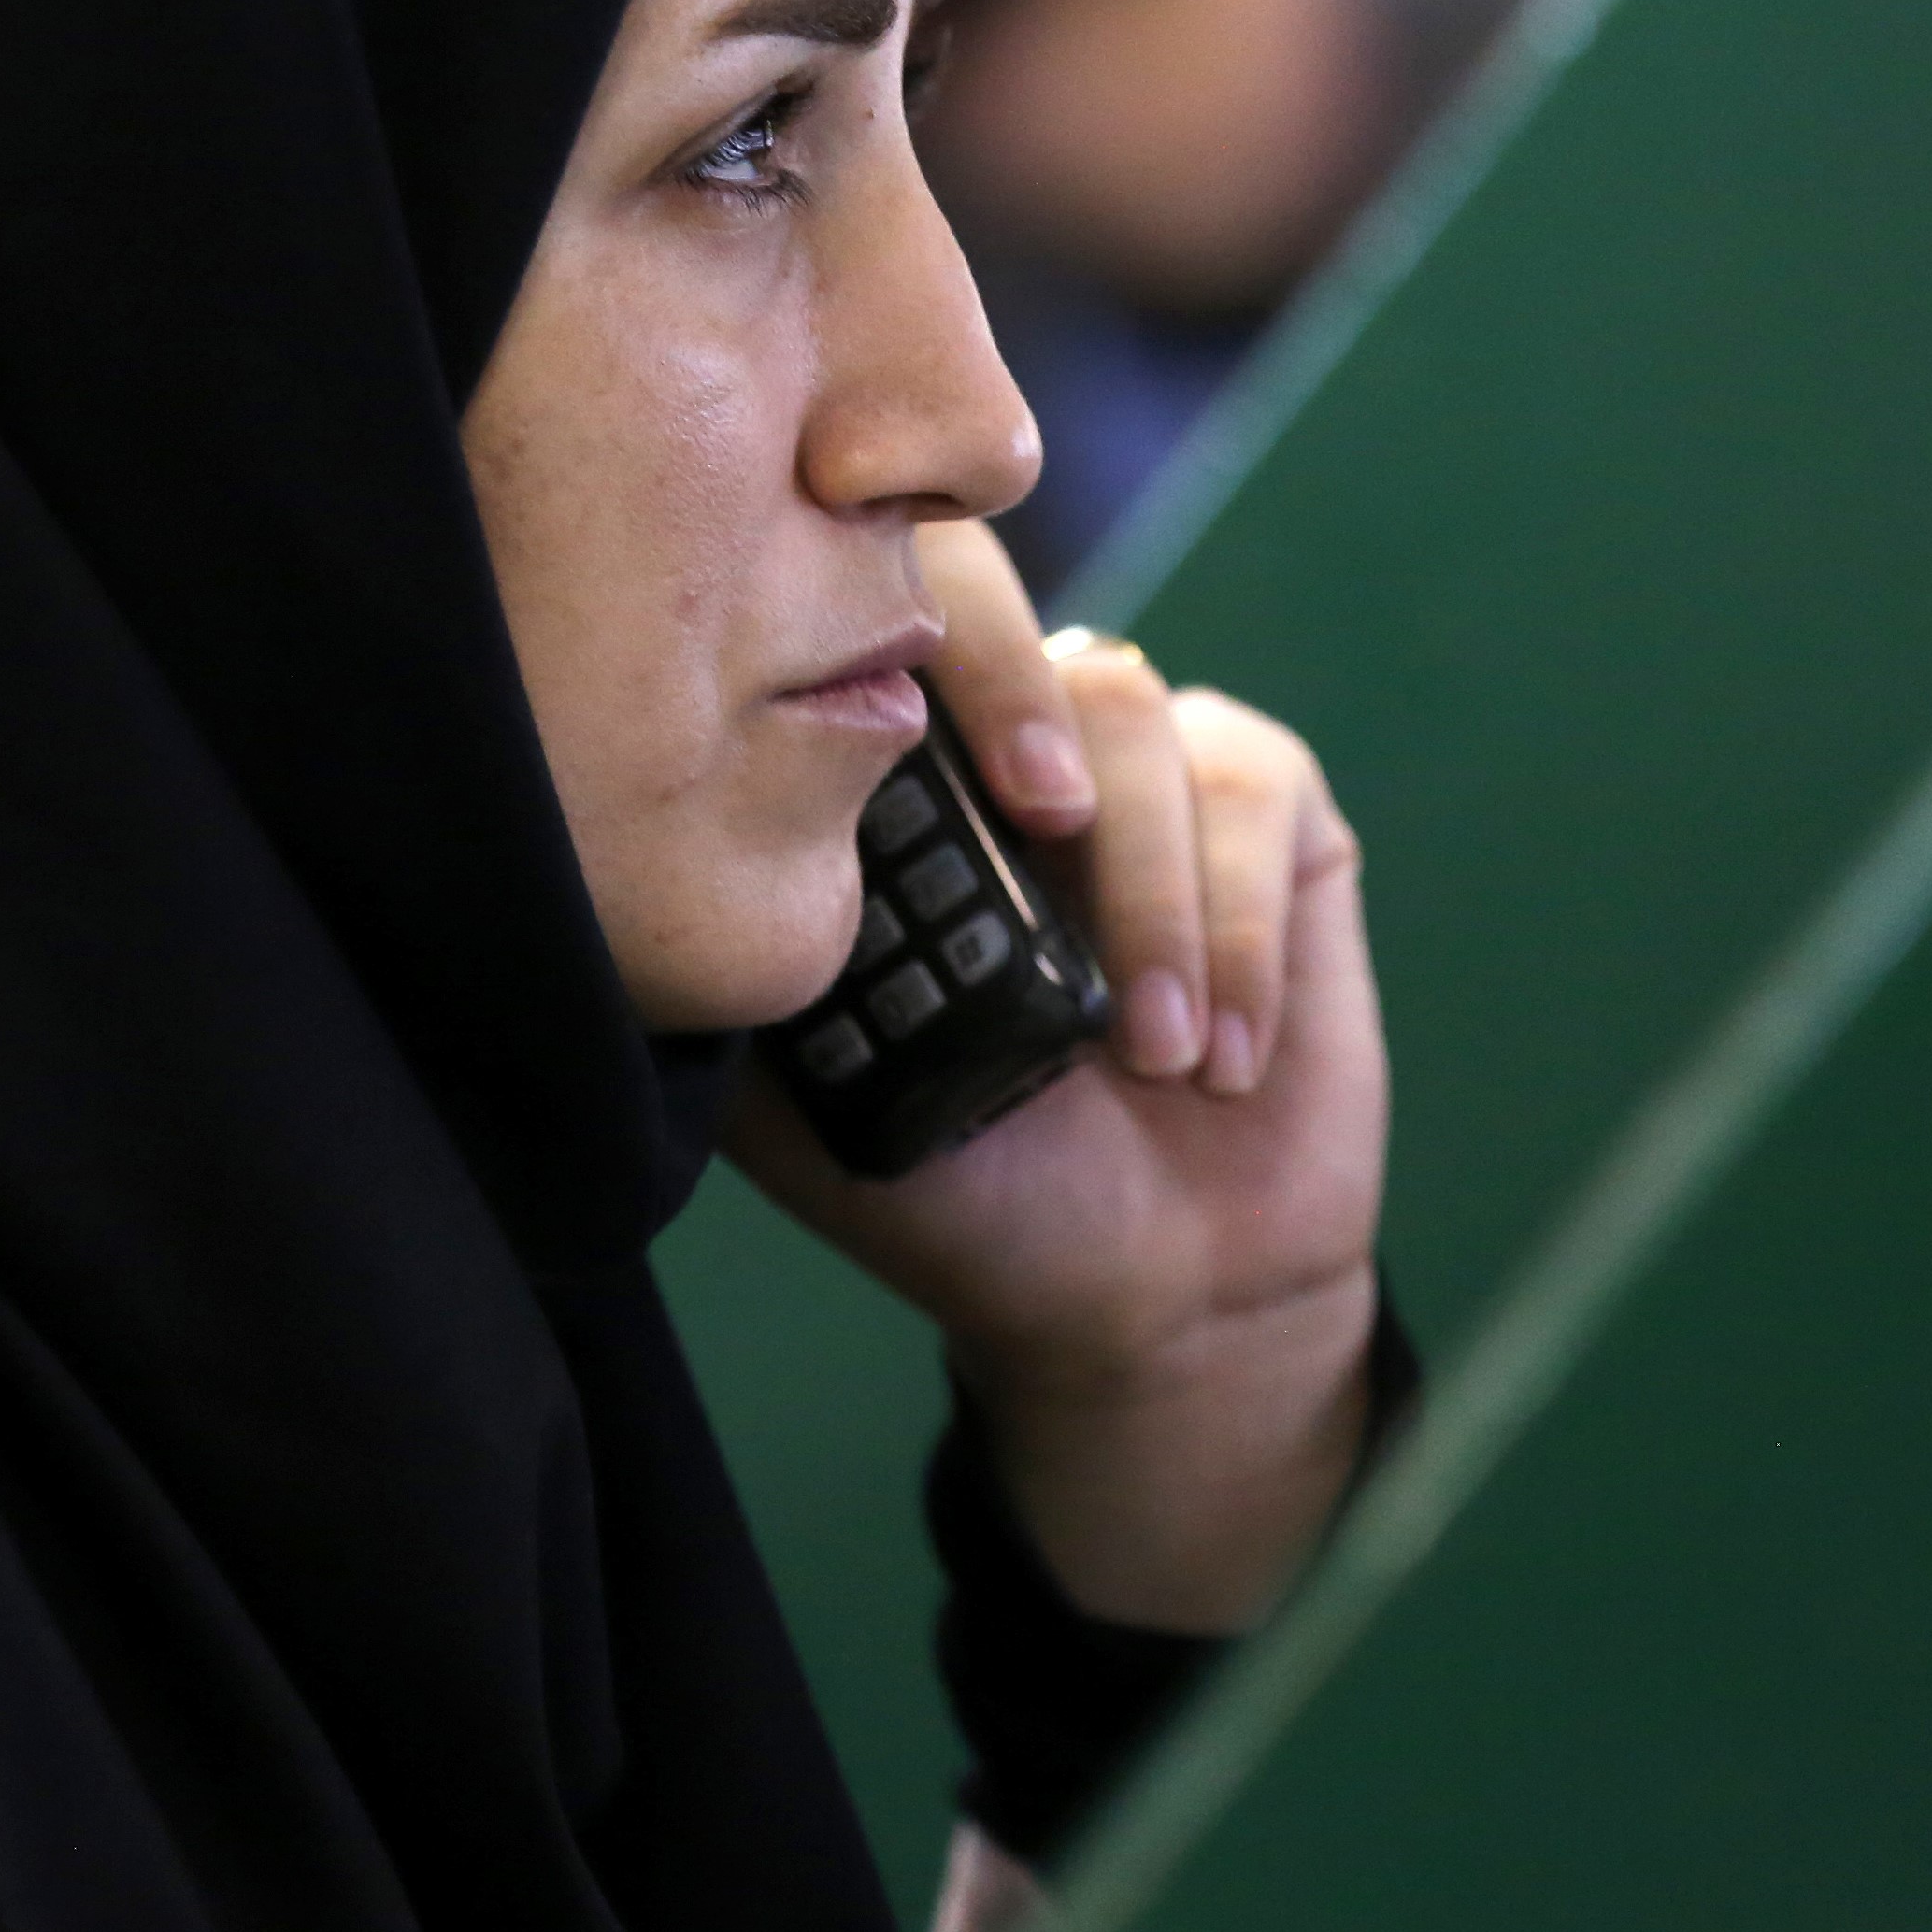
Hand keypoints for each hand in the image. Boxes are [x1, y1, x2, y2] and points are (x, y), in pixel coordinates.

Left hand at [722, 519, 1389, 1631]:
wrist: (1151, 1297)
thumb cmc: (976, 1198)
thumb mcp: (820, 1103)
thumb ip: (755, 979)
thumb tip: (655, 874)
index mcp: (902, 801)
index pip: (881, 646)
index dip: (896, 652)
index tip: (903, 740)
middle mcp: (1022, 754)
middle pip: (1020, 633)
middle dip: (1028, 711)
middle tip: (1047, 819)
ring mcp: (1154, 775)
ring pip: (1141, 715)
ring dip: (1150, 892)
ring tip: (1149, 1054)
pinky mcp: (1276, 822)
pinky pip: (1257, 791)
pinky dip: (1237, 929)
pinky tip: (1222, 1055)